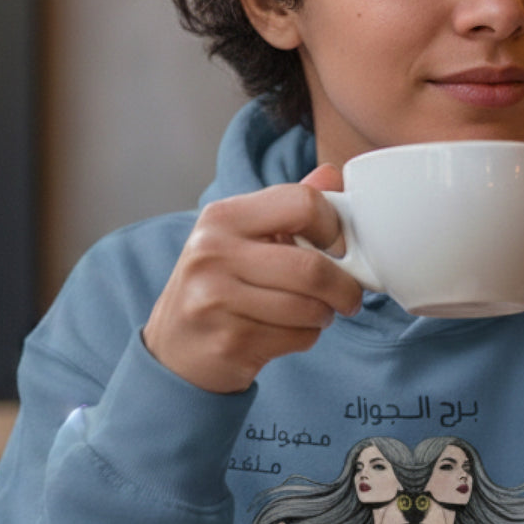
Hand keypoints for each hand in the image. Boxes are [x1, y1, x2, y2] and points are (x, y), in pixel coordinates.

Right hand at [144, 165, 360, 393]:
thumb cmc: (218, 287)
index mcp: (222, 217)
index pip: (303, 203)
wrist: (176, 348)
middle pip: (312, 267)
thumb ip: (287, 208)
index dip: (335, 227)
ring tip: (313, 314)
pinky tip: (287, 333)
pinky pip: (298, 337)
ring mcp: (216, 299)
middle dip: (344, 287)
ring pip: (310, 307)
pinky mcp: (229, 341)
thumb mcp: (241, 238)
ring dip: (325, 315)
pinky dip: (306, 337)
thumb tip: (332, 175)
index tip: (338, 247)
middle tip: (348, 296)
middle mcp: (213, 253)